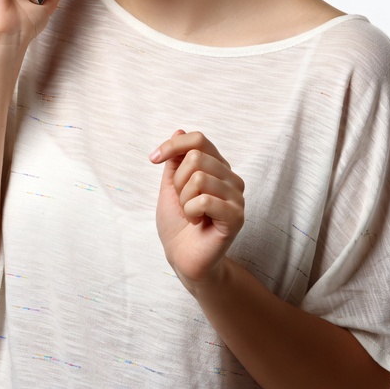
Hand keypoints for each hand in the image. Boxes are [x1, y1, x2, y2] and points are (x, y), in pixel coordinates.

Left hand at [149, 130, 244, 290]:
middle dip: (178, 182)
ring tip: (191, 214)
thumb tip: (179, 131)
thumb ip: (176, 160)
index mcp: (217, 168)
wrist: (182, 257)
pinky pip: (205, 200)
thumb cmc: (177, 223)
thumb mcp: (170, 186)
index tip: (153, 158)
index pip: (198, 140)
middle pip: (196, 158)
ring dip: (184, 200)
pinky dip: (191, 212)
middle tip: (183, 202)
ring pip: (199, 178)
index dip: (172, 146)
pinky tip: (197, 222)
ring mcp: (236, 197)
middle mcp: (231, 178)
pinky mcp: (236, 217)